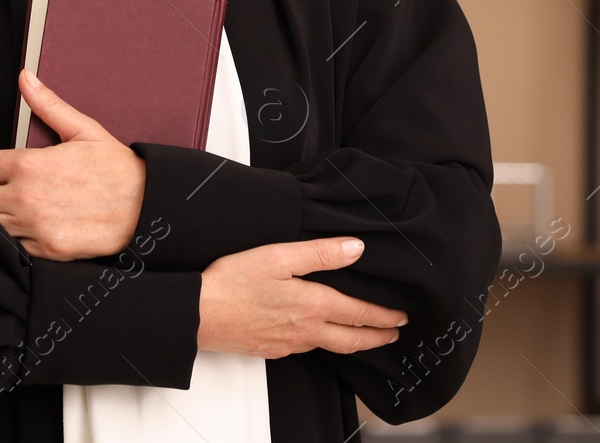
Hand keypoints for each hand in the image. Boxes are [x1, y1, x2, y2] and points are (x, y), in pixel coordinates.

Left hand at [0, 68, 145, 260]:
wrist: (145, 208)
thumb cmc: (115, 169)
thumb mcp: (83, 130)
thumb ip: (47, 105)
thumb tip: (25, 78)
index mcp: (27, 165)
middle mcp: (23, 198)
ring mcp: (33, 228)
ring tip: (7, 210)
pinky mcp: (44, 251)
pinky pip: (9, 248)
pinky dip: (12, 240)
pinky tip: (26, 228)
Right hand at [197, 237, 407, 358]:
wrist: (198, 314)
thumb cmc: (232, 282)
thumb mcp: (277, 256)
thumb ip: (319, 253)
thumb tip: (355, 249)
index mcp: (313, 305)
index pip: (359, 314)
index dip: (383, 316)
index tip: (401, 317)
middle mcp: (306, 330)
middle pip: (352, 341)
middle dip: (377, 337)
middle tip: (393, 335)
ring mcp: (288, 344)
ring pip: (329, 347)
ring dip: (351, 342)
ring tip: (361, 336)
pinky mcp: (271, 350)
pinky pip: (305, 349)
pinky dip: (321, 344)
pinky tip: (316, 337)